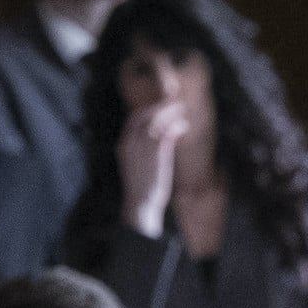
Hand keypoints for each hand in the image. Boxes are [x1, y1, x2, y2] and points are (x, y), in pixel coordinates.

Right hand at [117, 97, 191, 235]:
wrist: (139, 206)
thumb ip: (149, 147)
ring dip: (171, 112)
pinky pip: (166, 133)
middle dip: (161, 104)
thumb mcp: (140, 164)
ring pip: (157, 120)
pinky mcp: (156, 154)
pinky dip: (176, 126)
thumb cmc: (142, 186)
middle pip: (146, 114)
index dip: (149, 108)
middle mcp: (130, 142)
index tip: (163, 104)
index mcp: (124, 144)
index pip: (135, 118)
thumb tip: (166, 134)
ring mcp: (142, 147)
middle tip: (175, 101)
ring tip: (182, 109)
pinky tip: (183, 126)